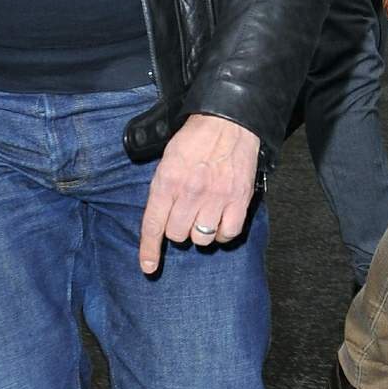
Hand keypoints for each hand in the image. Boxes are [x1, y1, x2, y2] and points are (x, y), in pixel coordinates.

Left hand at [139, 113, 260, 273]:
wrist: (229, 122)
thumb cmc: (196, 138)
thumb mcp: (167, 159)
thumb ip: (162, 188)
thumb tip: (160, 217)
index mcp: (167, 182)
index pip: (153, 225)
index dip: (149, 250)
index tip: (148, 266)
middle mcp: (190, 193)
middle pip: (177, 235)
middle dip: (178, 229)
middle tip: (185, 214)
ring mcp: (216, 197)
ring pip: (201, 238)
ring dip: (200, 232)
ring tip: (204, 216)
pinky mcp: (239, 199)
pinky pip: (228, 233)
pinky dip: (223, 232)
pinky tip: (221, 221)